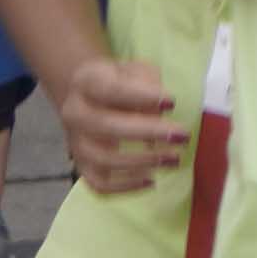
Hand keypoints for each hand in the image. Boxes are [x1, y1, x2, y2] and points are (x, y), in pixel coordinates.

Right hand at [44, 51, 179, 195]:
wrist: (89, 95)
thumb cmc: (121, 80)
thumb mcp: (136, 70)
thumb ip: (148, 85)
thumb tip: (160, 114)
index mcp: (86, 82)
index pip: (112, 90)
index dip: (142, 97)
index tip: (172, 103)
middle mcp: (74, 113)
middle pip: (107, 127)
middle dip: (148, 133)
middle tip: (182, 135)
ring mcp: (76, 142)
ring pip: (102, 159)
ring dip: (141, 162)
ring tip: (173, 159)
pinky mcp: (82, 165)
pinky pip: (98, 184)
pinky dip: (124, 187)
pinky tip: (151, 181)